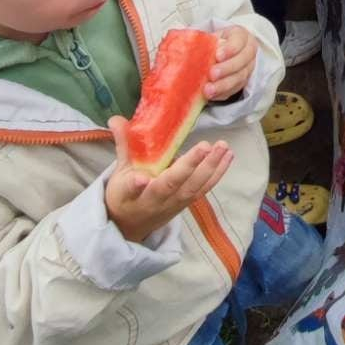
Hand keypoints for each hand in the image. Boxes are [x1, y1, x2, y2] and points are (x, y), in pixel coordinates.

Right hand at [105, 116, 232, 245]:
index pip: (131, 189)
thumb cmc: (124, 195)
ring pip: (193, 188)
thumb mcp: (118, 172)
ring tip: (223, 146)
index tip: (139, 179)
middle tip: (204, 146)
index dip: (135, 184)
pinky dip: (217, 173)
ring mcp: (173, 204)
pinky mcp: (186, 203)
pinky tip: (228, 156)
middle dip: (188, 167)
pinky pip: (203, 189)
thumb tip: (116, 118)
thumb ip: (123, 144)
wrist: (131, 226)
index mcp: (130, 194)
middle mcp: (154, 201)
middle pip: (170, 186)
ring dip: (210, 167)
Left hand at [205, 25, 257, 100]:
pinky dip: (222, 93)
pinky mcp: (242, 83)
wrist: (225, 53)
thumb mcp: (212, 37)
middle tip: (212, 74)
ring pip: (239, 78)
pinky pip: (234, 90)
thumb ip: (204, 41)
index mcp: (241, 36)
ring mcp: (247, 69)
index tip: (217, 55)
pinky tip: (211, 96)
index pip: (239, 41)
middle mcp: (248, 52)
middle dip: (226, 68)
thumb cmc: (216, 43)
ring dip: (224, 85)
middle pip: (242, 61)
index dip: (230, 49)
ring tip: (208, 90)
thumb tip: (186, 47)